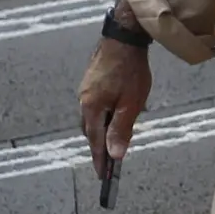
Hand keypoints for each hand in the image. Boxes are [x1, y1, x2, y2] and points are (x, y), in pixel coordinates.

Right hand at [79, 35, 150, 173]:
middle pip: (90, 132)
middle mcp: (84, 100)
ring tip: (110, 143)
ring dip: (100, 132)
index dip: (100, 160)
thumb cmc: (130, 70)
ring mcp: (86, 90)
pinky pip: (94, 106)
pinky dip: (102, 117)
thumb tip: (114, 155)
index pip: (95, 142)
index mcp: (91, 108)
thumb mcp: (131, 103)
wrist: (123, 36)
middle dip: (99, 148)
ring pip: (92, 118)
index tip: (103, 177)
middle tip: (107, 164)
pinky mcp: (91, 82)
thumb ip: (121, 130)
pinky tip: (111, 116)